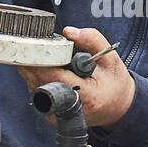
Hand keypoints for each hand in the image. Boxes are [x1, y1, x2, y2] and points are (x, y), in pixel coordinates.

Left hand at [16, 26, 135, 128]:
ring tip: (44, 59)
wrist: (115, 107)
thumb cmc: (113, 83)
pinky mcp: (51, 115)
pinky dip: (38, 80)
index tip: (33, 46)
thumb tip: (68, 31)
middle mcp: (70, 109)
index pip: (55, 78)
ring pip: (34, 88)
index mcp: (88, 96)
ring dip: (34, 72)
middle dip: (34, 64)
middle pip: (39, 83)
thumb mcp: (111, 58)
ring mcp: (59, 115)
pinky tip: (46, 72)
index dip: (41, 62)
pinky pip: (36, 94)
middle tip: (32, 47)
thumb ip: (93, 40)